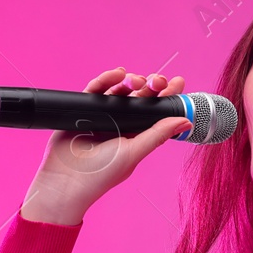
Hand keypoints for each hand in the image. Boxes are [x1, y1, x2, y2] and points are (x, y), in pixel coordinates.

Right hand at [20, 67, 191, 224]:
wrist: (66, 179)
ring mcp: (103, 116)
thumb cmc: (102, 172)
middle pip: (140, 99)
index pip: (156, 113)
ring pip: (120, 91)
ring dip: (131, 81)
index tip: (178, 82)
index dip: (167, 98)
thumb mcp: (134, 152)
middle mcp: (121, 124)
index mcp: (137, 136)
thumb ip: (158, 134)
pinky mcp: (83, 109)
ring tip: (136, 80)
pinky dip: (107, 79)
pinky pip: (97, 90)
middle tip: (158, 80)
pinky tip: (117, 74)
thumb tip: (186, 121)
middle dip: (151, 86)